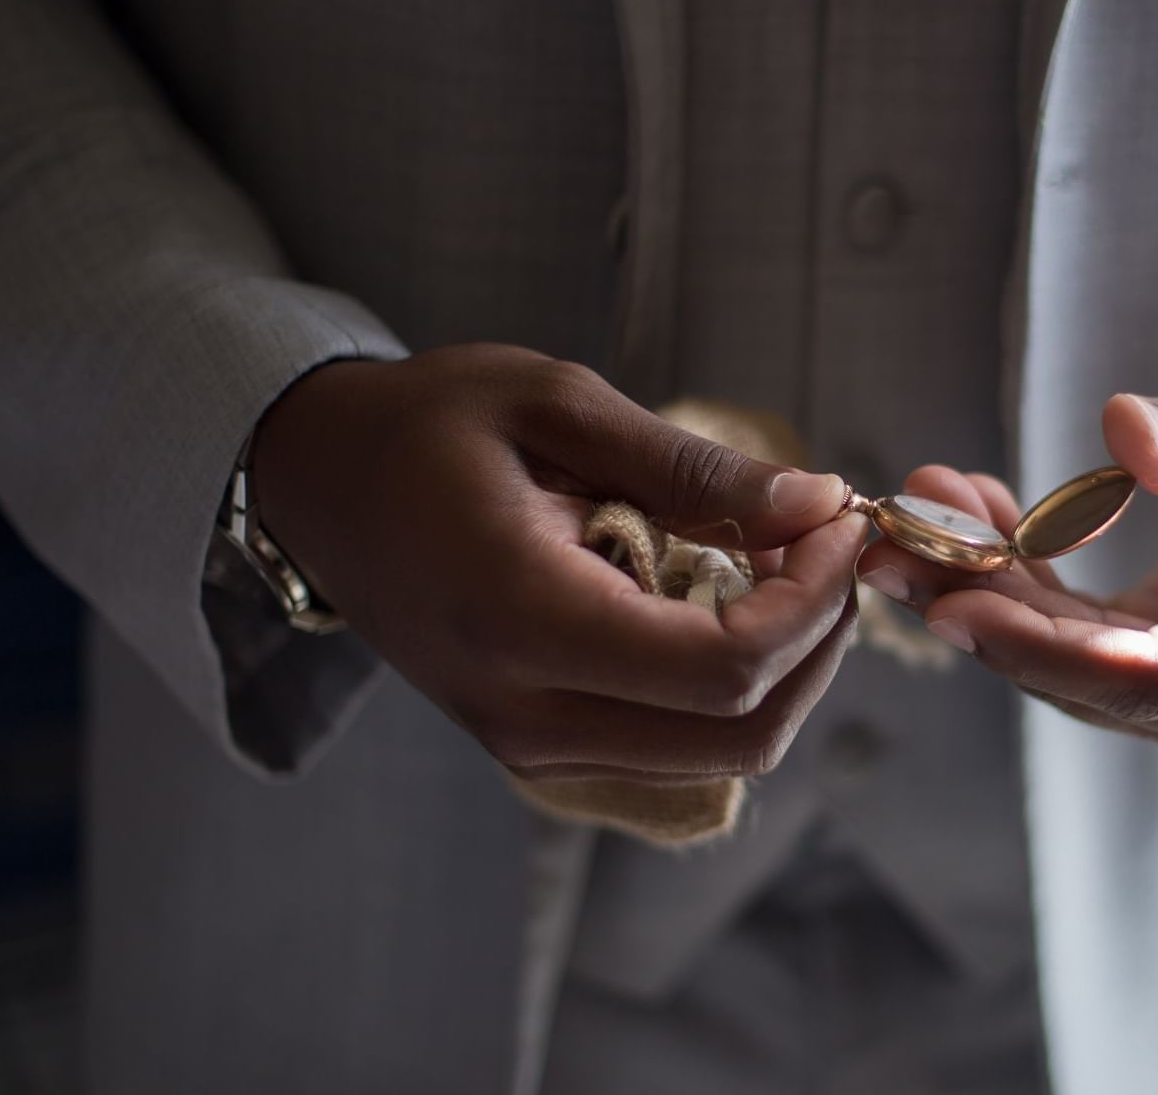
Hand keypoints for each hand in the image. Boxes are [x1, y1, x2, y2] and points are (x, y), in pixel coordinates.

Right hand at [252, 344, 866, 785]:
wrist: (321, 486)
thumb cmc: (430, 427)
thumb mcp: (557, 407)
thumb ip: (692, 467)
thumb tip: (816, 505)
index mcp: (520, 616)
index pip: (720, 668)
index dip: (810, 603)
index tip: (836, 520)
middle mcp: (525, 712)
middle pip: (741, 732)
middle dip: (817, 638)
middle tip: (826, 539)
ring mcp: (531, 745)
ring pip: (723, 751)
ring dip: (788, 663)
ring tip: (786, 559)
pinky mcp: (542, 746)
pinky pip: (681, 744)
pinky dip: (738, 680)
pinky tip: (734, 596)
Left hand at [855, 362, 1157, 773]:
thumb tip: (1120, 434)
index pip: (1154, 676)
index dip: (1041, 647)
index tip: (948, 600)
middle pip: (1093, 680)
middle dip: (982, 604)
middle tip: (891, 527)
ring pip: (1075, 672)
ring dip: (986, 593)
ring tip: (914, 507)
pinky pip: (1085, 652)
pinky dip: (1022, 593)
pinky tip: (971, 520)